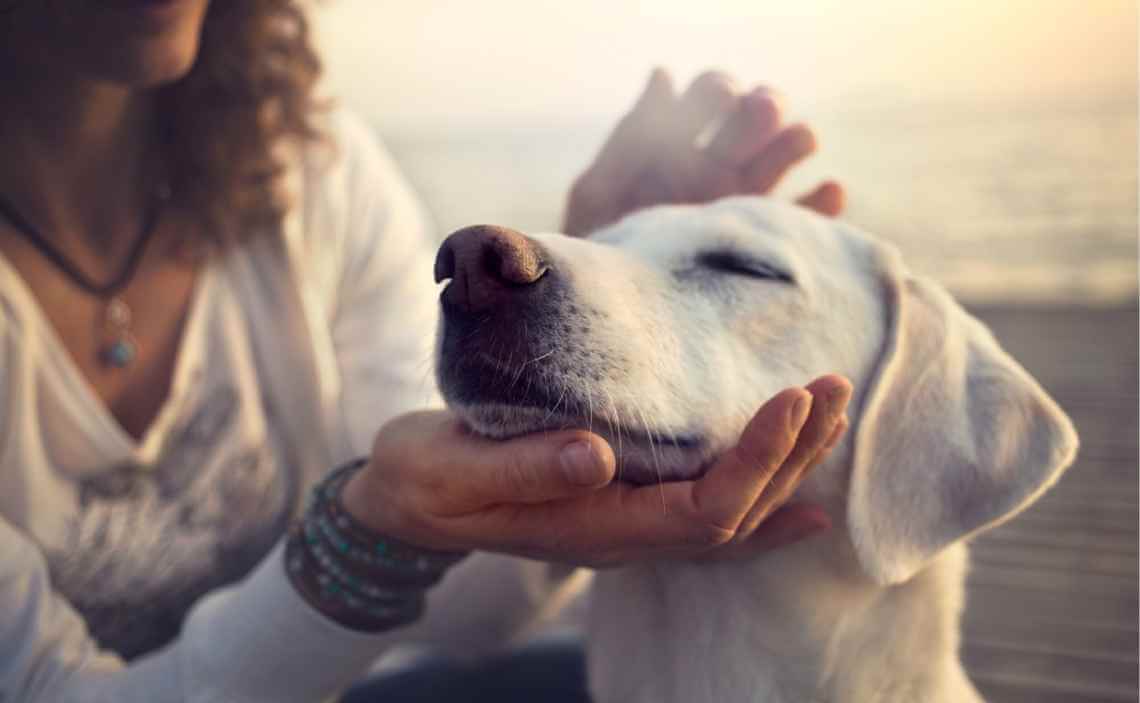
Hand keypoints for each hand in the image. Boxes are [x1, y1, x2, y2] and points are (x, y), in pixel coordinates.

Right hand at [341, 375, 852, 567]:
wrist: (405, 502)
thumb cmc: (424, 480)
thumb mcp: (452, 470)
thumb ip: (522, 468)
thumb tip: (596, 454)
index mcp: (593, 528)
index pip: (702, 510)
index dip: (756, 460)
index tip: (792, 398)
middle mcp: (625, 535)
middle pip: (736, 512)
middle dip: (792, 452)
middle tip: (833, 385)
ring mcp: (628, 524)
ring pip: (732, 512)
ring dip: (788, 465)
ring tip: (831, 411)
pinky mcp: (623, 501)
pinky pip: (709, 514)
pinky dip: (763, 503)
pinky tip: (805, 501)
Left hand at [563, 69, 844, 236]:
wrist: (616, 319)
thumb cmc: (598, 254)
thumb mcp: (599, 193)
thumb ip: (631, 138)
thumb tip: (664, 73)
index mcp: (678, 146)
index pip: (712, 95)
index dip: (719, 90)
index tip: (720, 99)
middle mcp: (718, 168)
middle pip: (756, 118)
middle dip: (763, 106)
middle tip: (761, 112)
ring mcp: (745, 204)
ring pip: (784, 157)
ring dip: (796, 140)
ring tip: (801, 140)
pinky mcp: (766, 245)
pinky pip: (807, 220)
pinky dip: (823, 203)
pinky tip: (829, 191)